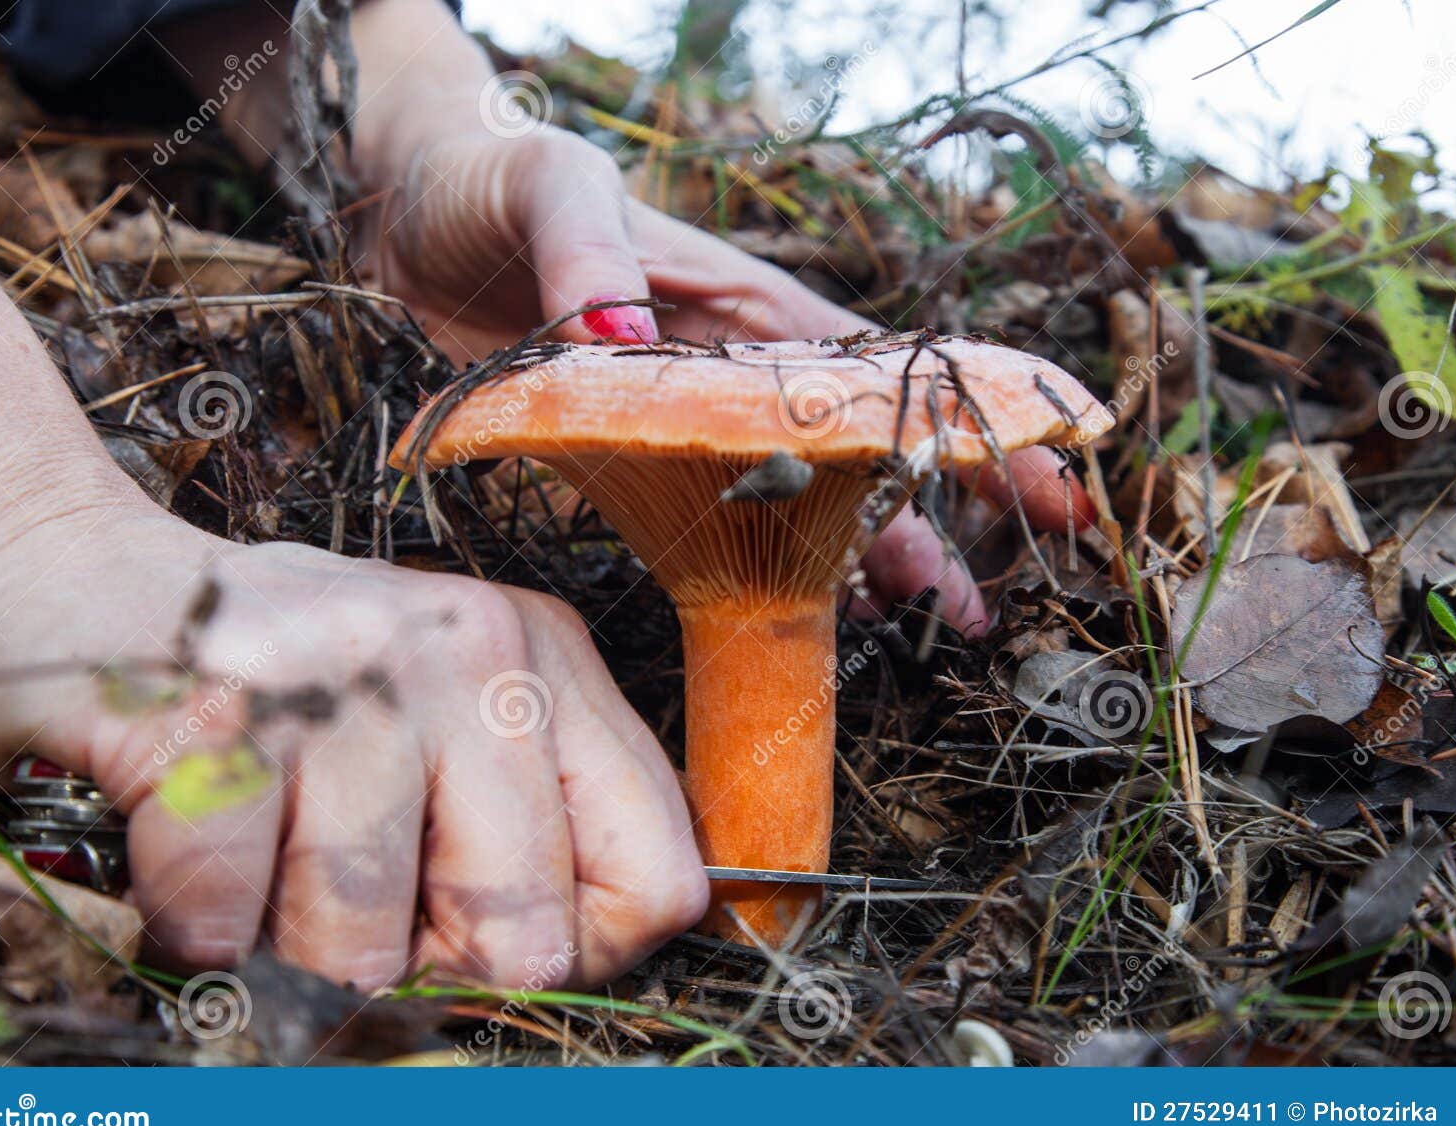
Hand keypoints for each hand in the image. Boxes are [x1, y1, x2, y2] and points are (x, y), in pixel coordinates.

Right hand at [0, 503, 706, 990]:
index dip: (570, 958)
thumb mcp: (435, 724)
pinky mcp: (223, 705)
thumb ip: (519, 830)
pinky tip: (181, 841)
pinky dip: (188, 924)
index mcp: (549, 658)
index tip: (477, 942)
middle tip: (338, 905)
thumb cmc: (269, 686)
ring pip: (365, 949)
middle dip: (420, 972)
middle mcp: (476, 649)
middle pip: (525, 939)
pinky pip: (228, 922)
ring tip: (253, 855)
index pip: (657, 881)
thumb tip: (556, 983)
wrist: (59, 564)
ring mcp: (353, 673)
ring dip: (285, 949)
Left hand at [354, 121, 1094, 634]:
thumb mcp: (551, 186)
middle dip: (933, 522)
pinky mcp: (621, 459)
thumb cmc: (491, 175)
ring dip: (861, 559)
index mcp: (745, 304)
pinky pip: (706, 521)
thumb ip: (592, 254)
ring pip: (795, 500)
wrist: (406, 206)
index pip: (880, 374)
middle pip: (855, 456)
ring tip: (920, 621)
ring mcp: (680, 423)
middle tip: (982, 608)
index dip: (970, 429)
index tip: (1049, 485)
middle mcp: (730, 371)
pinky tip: (799, 604)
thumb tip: (628, 332)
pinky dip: (760, 565)